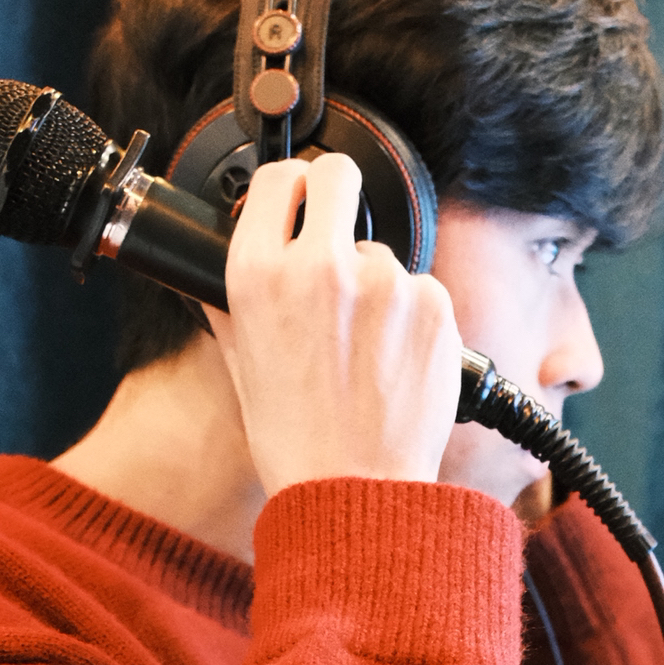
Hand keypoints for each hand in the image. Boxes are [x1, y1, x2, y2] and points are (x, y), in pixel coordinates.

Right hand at [205, 154, 461, 500]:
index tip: (297, 199)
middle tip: (337, 234)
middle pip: (337, 174)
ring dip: (376, 283)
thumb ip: (235, 304)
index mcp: (258, 275)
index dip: (288, 187)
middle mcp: (320, 266)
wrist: (355, 490)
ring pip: (383, 250)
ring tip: (364, 347)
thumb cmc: (297, 439)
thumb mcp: (241, 362)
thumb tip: (230, 269)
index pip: (277, 178)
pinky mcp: (433, 303)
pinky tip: (394, 358)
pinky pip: (420, 287)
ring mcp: (383, 282)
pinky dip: (412, 315)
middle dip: (336, 193)